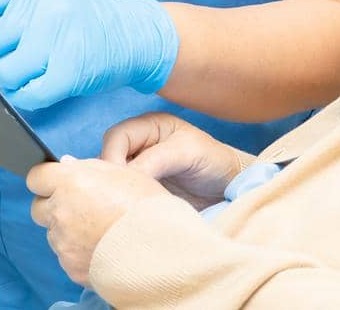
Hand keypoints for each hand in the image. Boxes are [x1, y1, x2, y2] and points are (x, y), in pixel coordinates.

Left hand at [0, 0, 178, 111]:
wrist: (136, 33)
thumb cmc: (85, 22)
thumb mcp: (48, 3)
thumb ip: (8, 16)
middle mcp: (40, 7)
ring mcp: (56, 36)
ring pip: (4, 73)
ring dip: (8, 83)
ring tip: (29, 74)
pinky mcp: (70, 67)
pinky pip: (29, 94)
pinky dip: (28, 97)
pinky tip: (40, 88)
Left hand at [27, 156, 171, 286]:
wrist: (161, 250)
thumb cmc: (148, 207)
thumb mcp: (124, 173)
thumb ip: (89, 167)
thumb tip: (67, 165)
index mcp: (71, 182)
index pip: (36, 176)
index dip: (47, 178)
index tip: (56, 181)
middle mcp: (61, 211)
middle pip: (38, 207)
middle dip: (53, 205)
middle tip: (79, 206)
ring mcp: (63, 242)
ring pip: (53, 233)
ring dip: (67, 229)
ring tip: (99, 229)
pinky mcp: (70, 266)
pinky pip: (66, 255)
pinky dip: (78, 251)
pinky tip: (102, 246)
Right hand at [100, 112, 243, 209]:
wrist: (231, 189)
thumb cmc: (214, 161)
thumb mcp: (188, 152)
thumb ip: (155, 159)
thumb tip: (124, 177)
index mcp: (149, 126)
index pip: (116, 138)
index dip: (111, 158)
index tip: (119, 182)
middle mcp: (139, 146)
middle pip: (108, 157)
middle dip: (111, 176)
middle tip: (118, 197)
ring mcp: (139, 170)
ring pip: (113, 178)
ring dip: (115, 191)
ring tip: (123, 206)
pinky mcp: (141, 192)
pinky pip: (122, 195)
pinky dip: (122, 202)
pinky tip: (128, 213)